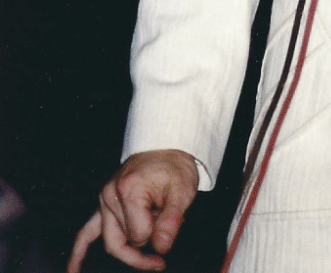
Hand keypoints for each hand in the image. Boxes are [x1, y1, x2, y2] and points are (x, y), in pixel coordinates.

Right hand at [67, 150, 198, 271]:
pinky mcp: (102, 203)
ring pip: (111, 241)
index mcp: (129, 190)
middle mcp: (110, 194)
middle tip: (164, 244)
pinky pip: (85, 233)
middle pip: (121, 243)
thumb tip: (161, 247)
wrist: (166, 145)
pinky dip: (78, 254)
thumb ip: (172, 221)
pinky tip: (71, 272)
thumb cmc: (175, 167)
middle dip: (144, 246)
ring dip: (132, 244)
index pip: (139, 236)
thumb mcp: (183, 190)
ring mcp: (103, 199)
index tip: (172, 220)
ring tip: (150, 243)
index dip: (159, 235)